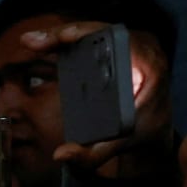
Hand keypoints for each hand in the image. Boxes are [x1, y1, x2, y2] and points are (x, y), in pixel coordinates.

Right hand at [21, 21, 173, 177]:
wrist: (154, 126)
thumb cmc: (141, 132)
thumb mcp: (119, 144)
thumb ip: (92, 155)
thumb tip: (60, 155)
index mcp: (149, 67)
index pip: (118, 40)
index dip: (86, 34)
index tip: (61, 38)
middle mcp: (142, 51)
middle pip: (101, 31)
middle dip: (64, 34)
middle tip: (32, 42)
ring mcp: (129, 48)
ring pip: (95, 32)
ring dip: (62, 35)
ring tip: (32, 42)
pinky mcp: (118, 50)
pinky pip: (94, 38)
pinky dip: (68, 39)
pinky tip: (45, 43)